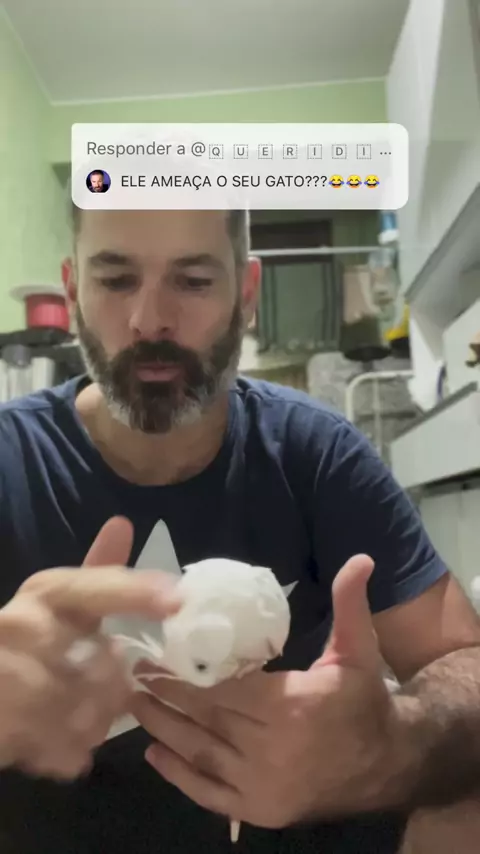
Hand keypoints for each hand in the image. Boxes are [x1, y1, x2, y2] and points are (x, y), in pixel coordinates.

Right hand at [0, 516, 179, 779]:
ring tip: (74, 710)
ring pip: (90, 711)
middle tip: (99, 686)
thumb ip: (97, 574)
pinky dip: (70, 750)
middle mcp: (25, 626)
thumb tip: (123, 523)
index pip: (96, 587)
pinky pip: (68, 748)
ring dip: (92, 718)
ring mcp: (10, 679)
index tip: (178, 599)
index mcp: (45, 593)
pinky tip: (57, 736)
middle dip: (110, 683)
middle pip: (104, 664)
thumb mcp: (55, 599)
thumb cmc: (19, 637)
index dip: (137, 592)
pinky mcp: (6, 728)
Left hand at [132, 555, 400, 829]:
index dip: (185, 675)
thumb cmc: (364, 702)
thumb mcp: (359, 650)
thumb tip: (359, 557)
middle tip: (135, 675)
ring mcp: (263, 786)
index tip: (154, 658)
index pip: (223, 690)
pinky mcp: (260, 810)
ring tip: (135, 705)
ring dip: (163, 730)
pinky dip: (179, 777)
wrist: (388, 764)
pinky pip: (210, 794)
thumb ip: (350, 605)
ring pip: (200, 754)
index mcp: (291, 707)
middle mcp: (271, 751)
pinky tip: (154, 755)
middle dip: (166, 696)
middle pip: (205, 719)